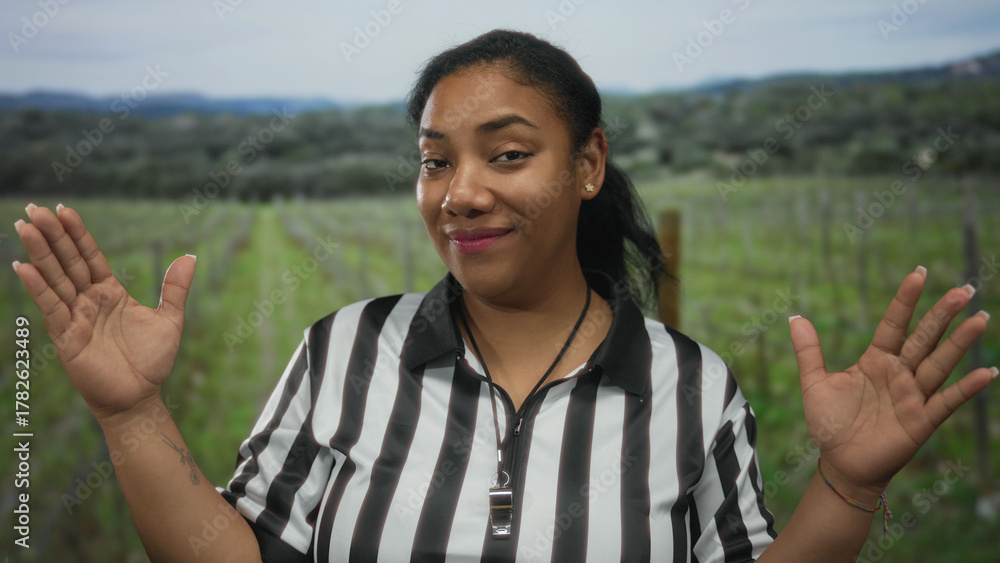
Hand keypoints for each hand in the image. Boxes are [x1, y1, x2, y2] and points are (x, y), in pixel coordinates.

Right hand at [13, 203, 195, 420]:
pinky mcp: (67, 336)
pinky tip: (24, 267)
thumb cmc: (152, 361)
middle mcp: (89, 301)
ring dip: (40, 253)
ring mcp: (75, 317)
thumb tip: (190, 257)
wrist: (140, 397)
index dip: (77, 234)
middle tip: (34, 208)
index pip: (90, 256)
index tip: (63, 209)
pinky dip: (38, 287)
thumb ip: (175, 289)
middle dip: (52, 235)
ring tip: (24, 226)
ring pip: (56, 279)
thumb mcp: (170, 320)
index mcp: (110, 292)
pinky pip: (52, 307)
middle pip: (68, 261)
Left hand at [789, 266, 994, 499]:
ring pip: (940, 363)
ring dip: (960, 343)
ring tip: (980, 318)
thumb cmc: (831, 424)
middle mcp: (899, 373)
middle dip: (942, 314)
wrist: (841, 463)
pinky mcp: (922, 420)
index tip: (918, 273)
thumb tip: (795, 317)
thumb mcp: (815, 384)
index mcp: (875, 361)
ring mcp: (914, 395)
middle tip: (964, 289)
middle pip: (924, 338)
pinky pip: (948, 401)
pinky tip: (986, 372)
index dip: (905, 300)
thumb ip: (809, 352)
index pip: (894, 324)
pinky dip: (967, 388)